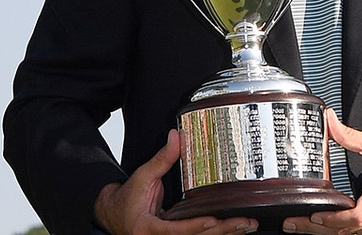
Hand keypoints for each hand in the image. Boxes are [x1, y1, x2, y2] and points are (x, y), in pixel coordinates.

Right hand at [93, 129, 257, 234]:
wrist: (113, 214)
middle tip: (243, 222)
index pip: (176, 230)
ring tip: (247, 225)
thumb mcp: (142, 177)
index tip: (212, 220)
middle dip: (222, 230)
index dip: (195, 226)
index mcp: (149, 228)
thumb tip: (176, 137)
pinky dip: (218, 232)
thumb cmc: (125, 200)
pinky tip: (236, 228)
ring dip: (226, 233)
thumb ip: (161, 159)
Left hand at [282, 110, 361, 234]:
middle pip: (344, 232)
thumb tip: (329, 121)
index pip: (353, 218)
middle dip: (315, 229)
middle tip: (291, 224)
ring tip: (301, 225)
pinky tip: (324, 226)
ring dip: (325, 232)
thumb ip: (349, 136)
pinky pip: (357, 234)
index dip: (331, 220)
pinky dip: (339, 231)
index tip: (313, 215)